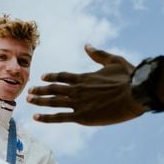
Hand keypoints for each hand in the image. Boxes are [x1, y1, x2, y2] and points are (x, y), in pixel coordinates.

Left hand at [27, 44, 145, 125]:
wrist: (135, 93)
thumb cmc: (128, 78)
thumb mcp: (114, 61)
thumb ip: (98, 54)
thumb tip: (87, 45)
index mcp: (85, 77)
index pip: (62, 76)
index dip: (51, 77)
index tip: (42, 77)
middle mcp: (77, 89)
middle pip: (53, 89)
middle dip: (40, 89)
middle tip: (29, 90)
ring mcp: (78, 103)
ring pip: (53, 102)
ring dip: (39, 101)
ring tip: (28, 100)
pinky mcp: (81, 117)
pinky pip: (59, 117)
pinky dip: (46, 117)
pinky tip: (35, 117)